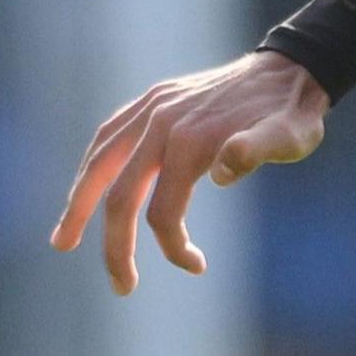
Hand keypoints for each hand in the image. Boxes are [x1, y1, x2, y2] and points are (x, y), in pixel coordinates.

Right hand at [50, 50, 330, 294]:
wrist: (291, 69)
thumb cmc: (292, 113)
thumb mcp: (291, 135)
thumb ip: (259, 150)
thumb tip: (223, 170)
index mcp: (193, 141)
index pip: (163, 213)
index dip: (174, 247)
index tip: (197, 265)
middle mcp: (164, 123)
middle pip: (120, 195)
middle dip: (115, 247)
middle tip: (122, 286)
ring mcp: (155, 107)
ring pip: (100, 162)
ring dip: (77, 205)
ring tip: (63, 241)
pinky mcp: (155, 98)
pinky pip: (110, 134)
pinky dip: (92, 164)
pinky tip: (86, 185)